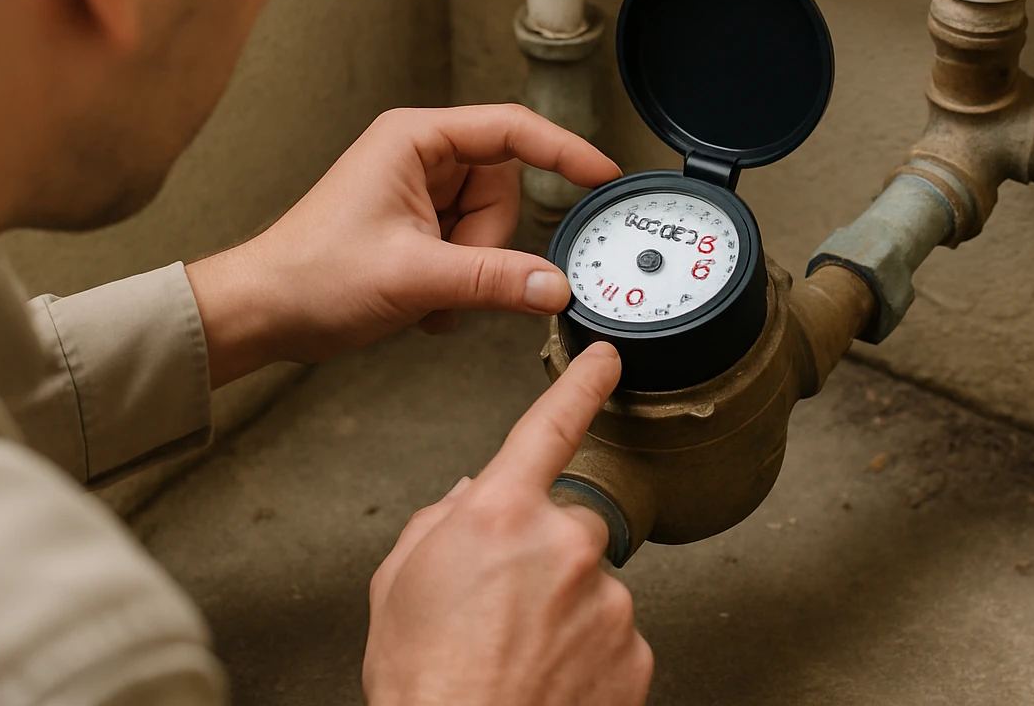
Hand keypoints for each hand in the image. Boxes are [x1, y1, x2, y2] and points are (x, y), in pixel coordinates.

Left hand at [186, 104, 619, 385]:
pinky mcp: (417, 227)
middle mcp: (419, 157)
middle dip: (489, 244)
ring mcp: (418, 193)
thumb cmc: (310, 275)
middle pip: (505, 189)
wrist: (262, 312)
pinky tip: (423, 302)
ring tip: (427, 293)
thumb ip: (495, 280)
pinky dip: (459, 283)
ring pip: (491, 226)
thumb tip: (556, 286)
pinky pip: (471, 249)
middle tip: (450, 274)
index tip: (602, 175)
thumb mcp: (415, 278)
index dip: (564, 151)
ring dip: (472, 270)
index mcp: (415, 139)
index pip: (512, 130)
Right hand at [362, 343, 652, 705]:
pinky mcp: (634, 652)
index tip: (606, 360)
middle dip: (544, 555)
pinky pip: (614, 637)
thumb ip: (438, 523)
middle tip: (504, 609)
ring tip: (519, 655)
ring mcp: (606, 600)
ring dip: (565, 610)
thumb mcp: (398, 585)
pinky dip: (587, 655)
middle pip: (570, 524)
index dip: (582, 384)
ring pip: (592, 586)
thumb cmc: (422, 681)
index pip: (550, 426)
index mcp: (500, 515)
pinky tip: (548, 679)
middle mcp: (563, 544)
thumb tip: (467, 498)